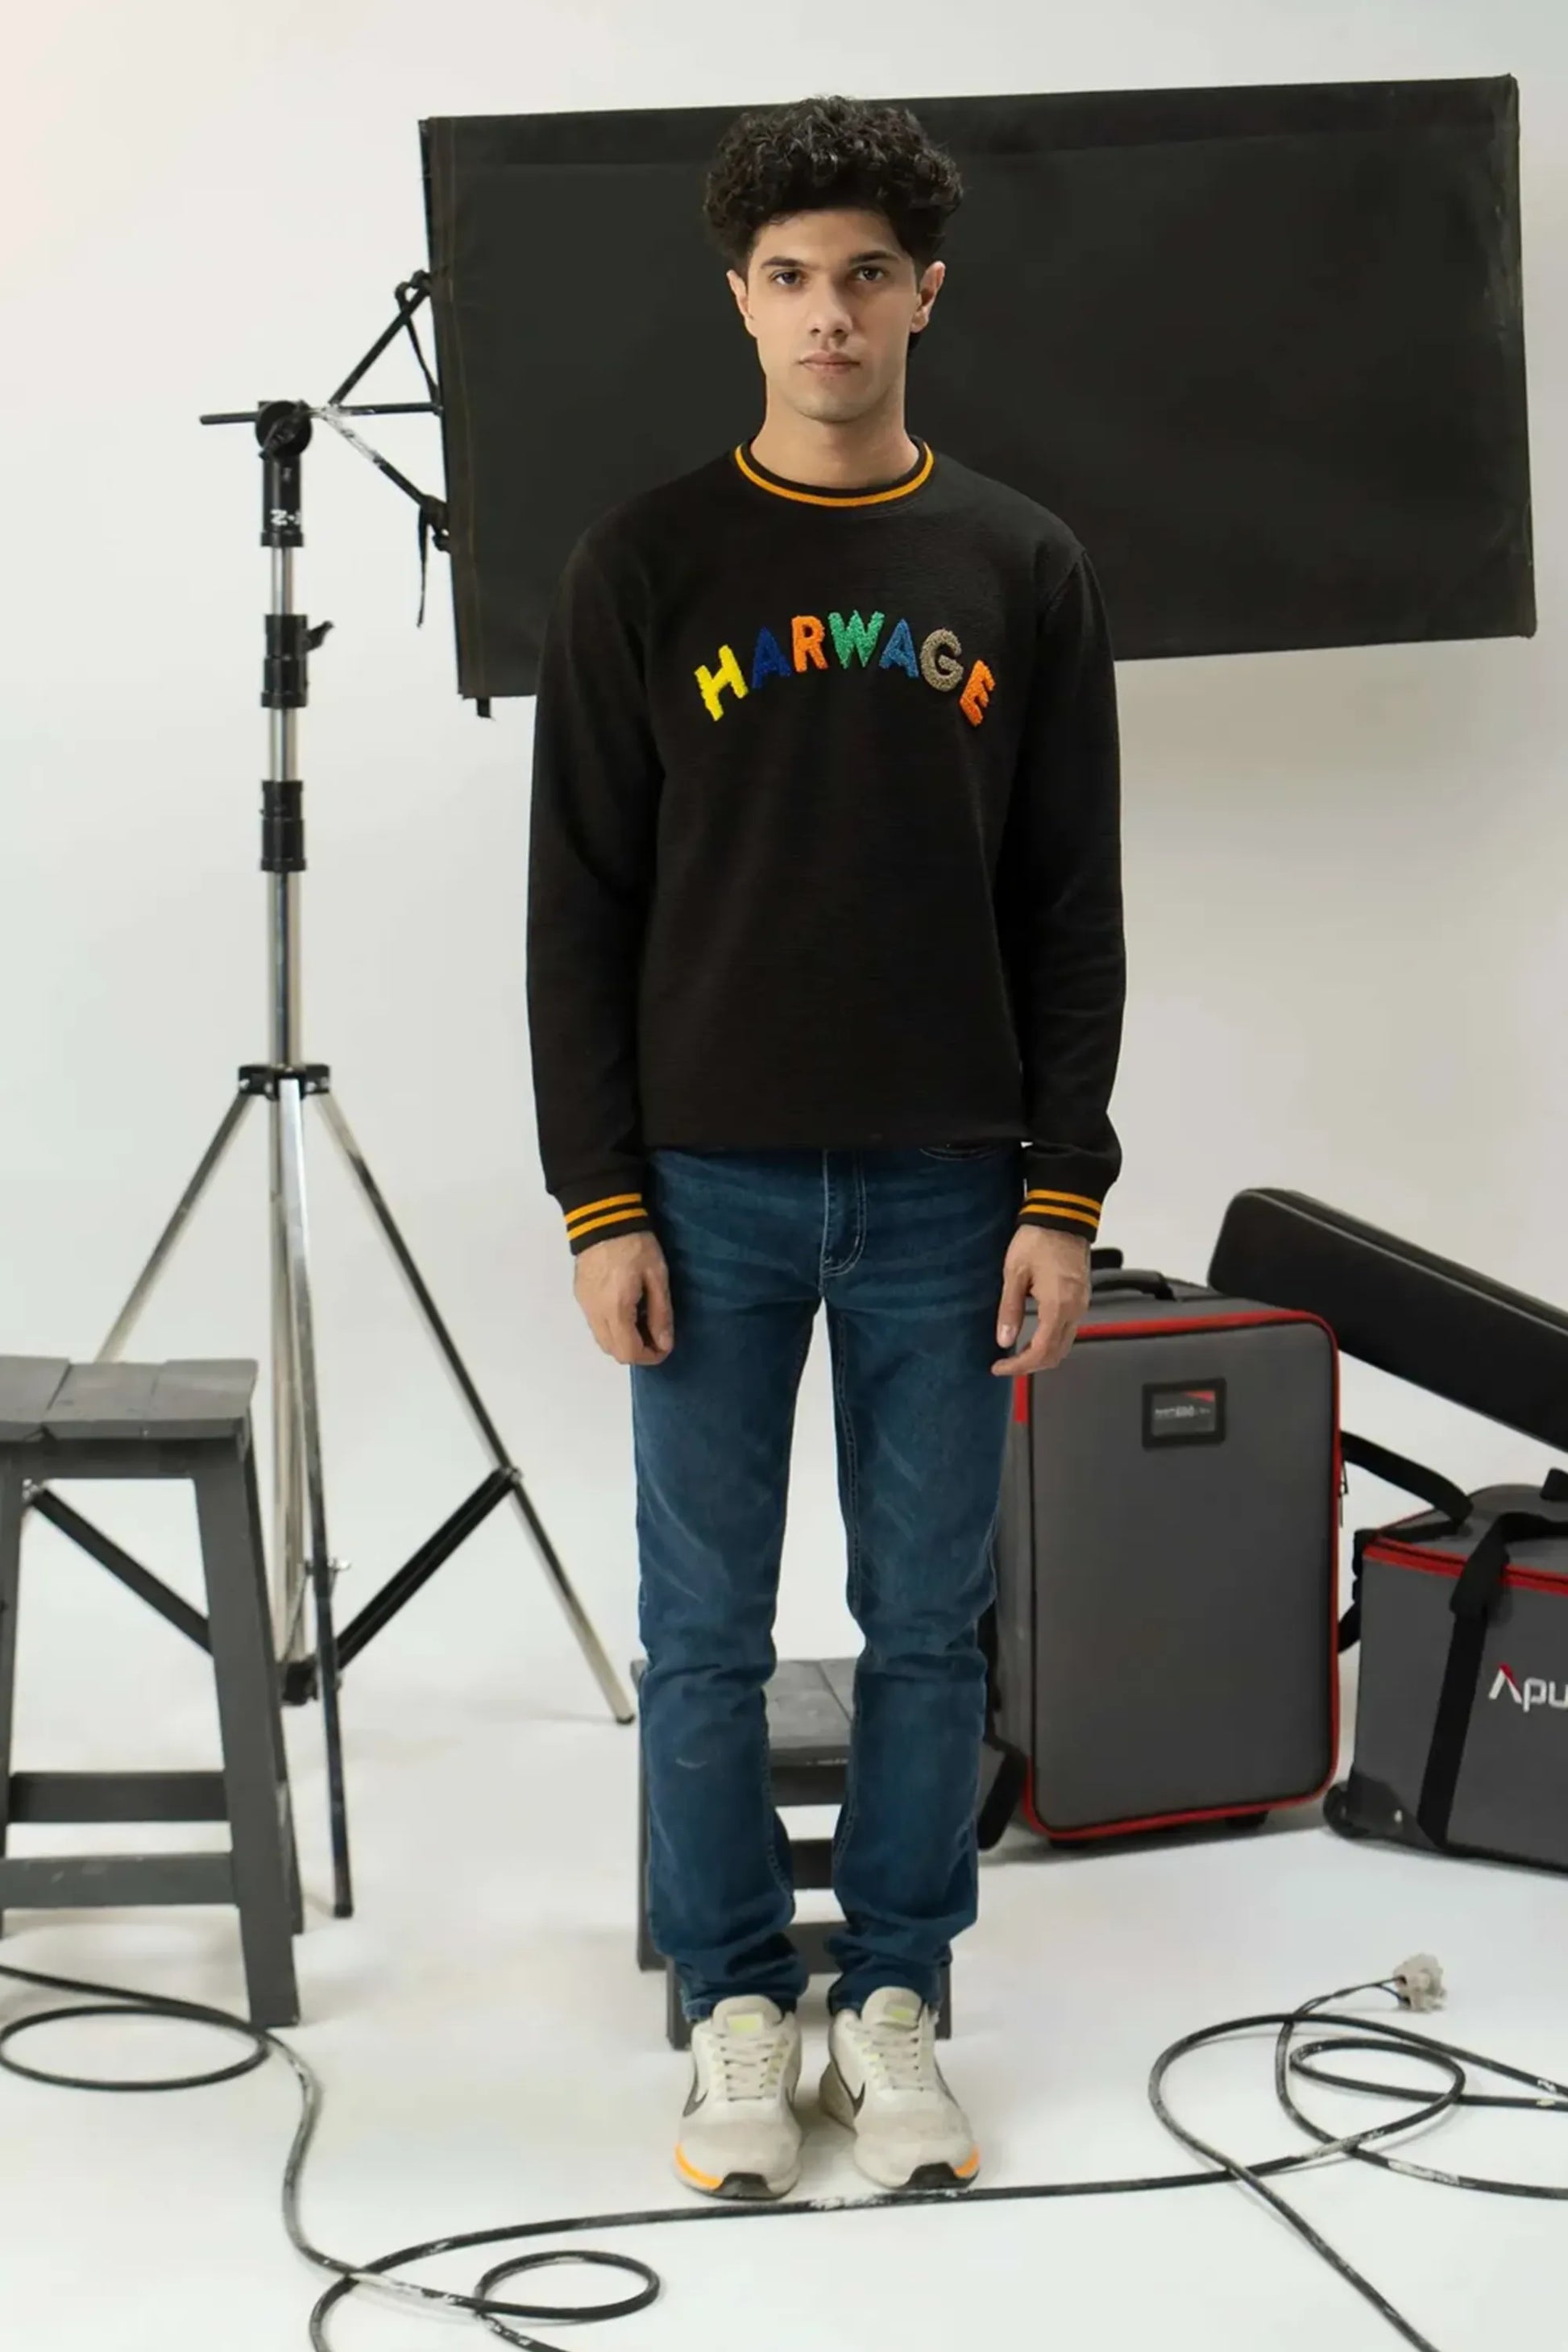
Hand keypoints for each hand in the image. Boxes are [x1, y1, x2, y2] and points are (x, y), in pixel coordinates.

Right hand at [573, 1230, 674, 1365]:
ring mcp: (584, 1306)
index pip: (629, 1352)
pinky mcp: (580, 1297)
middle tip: (656, 1337)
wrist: (602, 1218)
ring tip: (643, 1325)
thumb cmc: (635, 1245)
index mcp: (616, 1309)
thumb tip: (664, 1343)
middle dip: (637, 1352)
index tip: (665, 1347)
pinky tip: (627, 1312)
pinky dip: (612, 1330)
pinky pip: (595, 1325)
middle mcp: (595, 1314)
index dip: (650, 1357)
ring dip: (623, 1342)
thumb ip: (660, 1313)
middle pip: (614, 1352)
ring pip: (602, 1341)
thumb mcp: (657, 1276)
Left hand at [991, 1227, 1090, 1376]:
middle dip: (1031, 1365)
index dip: (1019, 1366)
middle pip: (1057, 1354)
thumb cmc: (1036, 1241)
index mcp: (1058, 1307)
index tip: (998, 1367)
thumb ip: (1010, 1310)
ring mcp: (1082, 1304)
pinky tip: (1033, 1336)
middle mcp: (1075, 1310)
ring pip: (1065, 1344)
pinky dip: (1051, 1340)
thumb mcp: (1014, 1274)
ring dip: (1042, 1354)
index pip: (1041, 1351)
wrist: (1063, 1215)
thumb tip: (1004, 1341)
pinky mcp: (1083, 1296)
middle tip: (1005, 1365)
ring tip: (1016, 1354)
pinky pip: (1069, 1329)